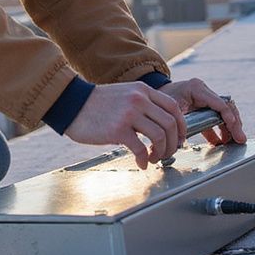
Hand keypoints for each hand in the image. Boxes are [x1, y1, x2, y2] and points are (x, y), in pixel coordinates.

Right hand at [65, 83, 186, 169]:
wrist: (72, 103)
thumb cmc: (97, 104)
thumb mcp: (125, 94)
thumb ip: (142, 104)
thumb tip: (160, 126)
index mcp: (143, 90)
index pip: (173, 107)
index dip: (182, 126)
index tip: (180, 139)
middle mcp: (139, 99)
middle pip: (171, 123)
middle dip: (174, 143)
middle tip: (168, 153)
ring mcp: (129, 113)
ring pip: (160, 136)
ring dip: (161, 152)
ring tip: (154, 159)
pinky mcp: (117, 129)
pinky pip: (140, 148)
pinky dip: (145, 159)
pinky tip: (141, 164)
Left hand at [161, 77, 245, 145]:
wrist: (152, 95)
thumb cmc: (159, 99)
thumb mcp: (168, 108)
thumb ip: (179, 121)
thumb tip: (183, 140)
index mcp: (196, 88)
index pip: (219, 103)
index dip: (228, 117)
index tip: (234, 129)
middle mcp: (203, 91)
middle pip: (226, 106)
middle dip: (234, 124)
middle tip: (240, 139)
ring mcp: (204, 97)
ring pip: (224, 112)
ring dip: (230, 127)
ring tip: (234, 141)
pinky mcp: (203, 105)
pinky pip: (216, 117)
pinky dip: (220, 129)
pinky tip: (221, 140)